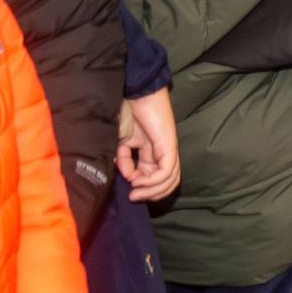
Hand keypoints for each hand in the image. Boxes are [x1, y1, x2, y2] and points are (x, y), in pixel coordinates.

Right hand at [117, 87, 180, 202]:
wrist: (133, 95)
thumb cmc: (127, 114)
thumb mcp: (121, 143)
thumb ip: (125, 161)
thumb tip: (130, 177)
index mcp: (151, 153)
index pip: (155, 179)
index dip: (144, 189)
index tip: (128, 192)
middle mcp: (162, 153)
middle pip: (166, 183)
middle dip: (150, 194)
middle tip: (133, 197)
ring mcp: (168, 148)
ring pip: (170, 179)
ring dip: (151, 191)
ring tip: (135, 192)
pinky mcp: (169, 144)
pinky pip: (167, 170)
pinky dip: (153, 180)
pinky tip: (138, 180)